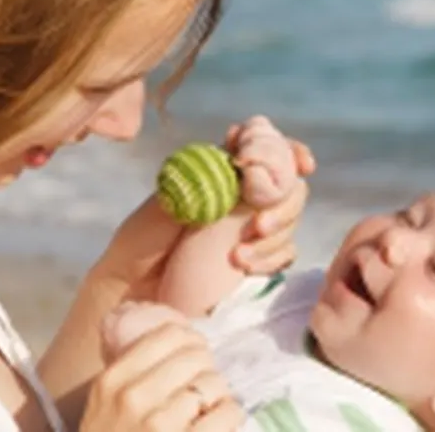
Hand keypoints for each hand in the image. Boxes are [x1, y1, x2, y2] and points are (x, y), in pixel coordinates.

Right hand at [81, 316, 241, 431]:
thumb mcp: (105, 407)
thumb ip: (135, 372)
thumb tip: (183, 337)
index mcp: (112, 381)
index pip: (169, 335)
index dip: (191, 344)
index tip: (195, 359)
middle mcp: (132, 398)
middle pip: (196, 356)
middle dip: (206, 372)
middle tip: (201, 392)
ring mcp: (159, 424)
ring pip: (214, 383)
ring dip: (218, 397)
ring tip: (206, 413)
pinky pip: (228, 412)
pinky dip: (229, 417)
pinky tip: (217, 426)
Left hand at [92, 118, 313, 297]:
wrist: (132, 285)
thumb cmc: (143, 236)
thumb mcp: (168, 201)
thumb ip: (202, 183)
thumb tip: (233, 168)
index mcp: (227, 171)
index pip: (271, 151)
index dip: (291, 153)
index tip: (302, 164)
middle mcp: (247, 196)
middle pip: (292, 189)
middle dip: (284, 205)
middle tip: (258, 224)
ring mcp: (254, 228)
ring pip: (291, 222)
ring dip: (275, 237)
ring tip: (239, 256)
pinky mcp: (257, 258)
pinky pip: (285, 255)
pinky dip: (271, 259)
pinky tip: (244, 267)